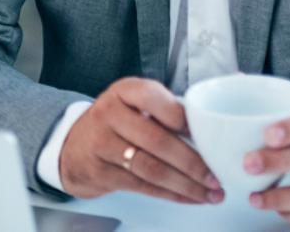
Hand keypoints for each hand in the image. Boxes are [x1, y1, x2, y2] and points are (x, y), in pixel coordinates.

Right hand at [59, 77, 222, 204]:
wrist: (73, 147)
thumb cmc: (117, 124)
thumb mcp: (134, 104)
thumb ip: (166, 111)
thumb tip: (210, 133)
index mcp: (124, 91)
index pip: (156, 101)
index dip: (184, 120)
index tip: (210, 137)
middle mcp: (109, 113)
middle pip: (157, 141)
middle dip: (192, 163)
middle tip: (216, 177)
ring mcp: (101, 143)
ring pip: (151, 168)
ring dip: (186, 184)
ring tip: (210, 193)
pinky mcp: (101, 172)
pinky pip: (143, 186)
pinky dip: (171, 194)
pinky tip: (190, 197)